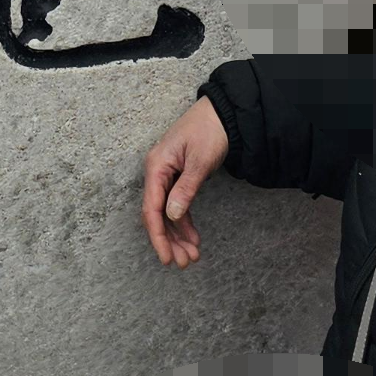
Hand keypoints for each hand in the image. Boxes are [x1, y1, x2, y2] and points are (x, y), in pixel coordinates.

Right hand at [143, 97, 228, 265]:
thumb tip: (173, 216)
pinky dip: (185, 223)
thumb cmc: (209, 130)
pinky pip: (178, 206)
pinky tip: (193, 239)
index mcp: (156, 166)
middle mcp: (158, 173)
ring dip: (178, 236)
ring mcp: (168, 176)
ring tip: (191, 256)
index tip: (166, 257)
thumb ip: (185, 189)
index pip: (151, 208)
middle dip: (169, 241)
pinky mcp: (180, 178)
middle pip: (157, 215)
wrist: (224, 112)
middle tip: (184, 263)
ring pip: (168, 214)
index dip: (158, 236)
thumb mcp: (199, 160)